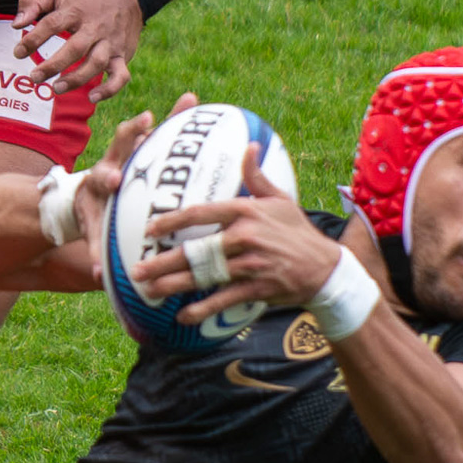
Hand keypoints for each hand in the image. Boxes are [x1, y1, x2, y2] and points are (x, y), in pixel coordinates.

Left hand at [11, 0, 143, 102]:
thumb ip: (33, 3)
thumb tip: (16, 24)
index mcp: (75, 10)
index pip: (52, 24)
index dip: (34, 39)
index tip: (18, 53)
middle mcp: (94, 27)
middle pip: (75, 48)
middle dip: (54, 65)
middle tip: (34, 77)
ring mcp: (110, 42)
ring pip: (96, 63)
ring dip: (77, 78)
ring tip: (57, 88)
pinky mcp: (122, 55)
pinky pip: (120, 76)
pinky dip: (109, 89)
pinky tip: (92, 97)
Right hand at [73, 92, 197, 280]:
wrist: (85, 199)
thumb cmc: (125, 170)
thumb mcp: (140, 148)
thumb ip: (165, 125)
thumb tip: (191, 96)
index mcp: (118, 157)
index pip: (124, 138)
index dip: (134, 129)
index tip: (148, 118)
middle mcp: (101, 177)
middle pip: (102, 171)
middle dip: (107, 174)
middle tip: (115, 178)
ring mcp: (92, 204)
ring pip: (92, 213)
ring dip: (96, 227)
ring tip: (101, 246)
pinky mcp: (89, 228)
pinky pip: (94, 245)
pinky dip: (96, 259)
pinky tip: (100, 273)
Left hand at [130, 143, 339, 323]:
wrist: (325, 268)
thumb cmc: (298, 232)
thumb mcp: (281, 199)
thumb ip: (256, 177)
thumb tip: (249, 145)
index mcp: (245, 212)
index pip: (200, 213)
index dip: (172, 220)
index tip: (150, 228)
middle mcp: (244, 237)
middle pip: (195, 250)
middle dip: (162, 262)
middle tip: (137, 270)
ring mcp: (250, 265)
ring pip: (204, 277)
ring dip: (174, 286)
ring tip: (150, 292)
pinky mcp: (257, 288)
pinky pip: (223, 300)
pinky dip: (203, 309)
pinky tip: (182, 317)